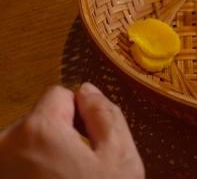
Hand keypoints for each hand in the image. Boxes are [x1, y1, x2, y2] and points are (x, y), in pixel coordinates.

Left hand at [0, 83, 143, 178]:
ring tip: (64, 176)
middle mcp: (5, 144)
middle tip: (79, 164)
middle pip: (40, 117)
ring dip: (44, 152)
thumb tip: (88, 91)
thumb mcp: (119, 157)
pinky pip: (18, 161)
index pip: (59, 94)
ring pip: (28, 141)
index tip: (90, 141)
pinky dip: (32, 168)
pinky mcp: (2, 177)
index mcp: (38, 129)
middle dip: (60, 132)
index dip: (81, 113)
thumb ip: (106, 115)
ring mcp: (0, 166)